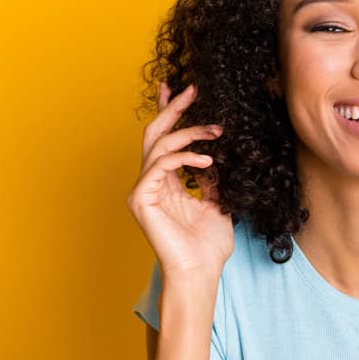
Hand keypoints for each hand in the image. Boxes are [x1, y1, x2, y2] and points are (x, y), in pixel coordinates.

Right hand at [126, 81, 233, 280]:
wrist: (200, 272)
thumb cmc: (208, 245)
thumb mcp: (217, 202)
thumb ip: (211, 178)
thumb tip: (217, 155)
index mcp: (165, 182)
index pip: (164, 140)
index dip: (169, 112)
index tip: (178, 88)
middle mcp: (150, 182)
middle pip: (155, 133)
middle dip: (173, 108)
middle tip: (192, 88)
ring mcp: (143, 190)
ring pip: (160, 144)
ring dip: (190, 132)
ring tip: (216, 130)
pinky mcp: (141, 199)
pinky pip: (160, 165)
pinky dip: (184, 157)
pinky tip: (206, 161)